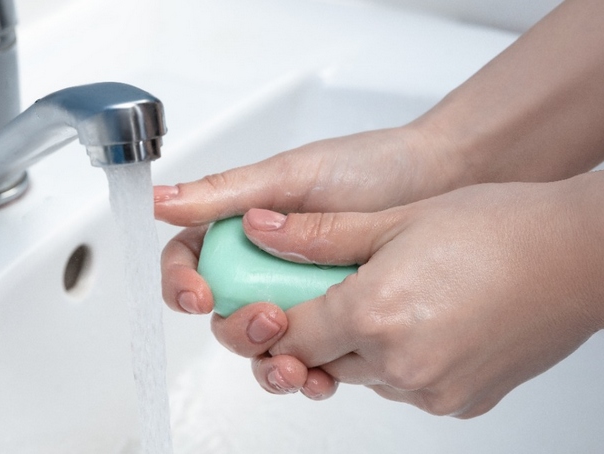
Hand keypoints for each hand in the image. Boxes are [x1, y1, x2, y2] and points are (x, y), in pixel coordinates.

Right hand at [156, 127, 462, 398]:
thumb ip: (224, 193)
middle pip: (223, 314)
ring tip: (295, 363)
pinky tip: (320, 376)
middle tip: (270, 319)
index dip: (183, 283)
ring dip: (268, 360)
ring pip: (262, 344)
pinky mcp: (337, 322)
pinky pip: (309, 359)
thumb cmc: (372, 166)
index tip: (200, 294)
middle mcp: (265, 264)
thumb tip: (159, 200)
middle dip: (236, 328)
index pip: (190, 262)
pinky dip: (308, 374)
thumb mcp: (293, 175)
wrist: (445, 182)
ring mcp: (300, 295)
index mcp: (242, 225)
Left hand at [238, 170, 603, 416]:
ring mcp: (431, 392)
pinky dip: (403, 360)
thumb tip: (259, 229)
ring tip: (397, 296)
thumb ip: (318, 235)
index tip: (280, 298)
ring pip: (364, 375)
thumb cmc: (497, 229)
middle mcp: (397, 366)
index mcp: (372, 316)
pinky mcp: (458, 404)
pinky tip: (429, 319)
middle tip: (344, 289)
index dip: (277, 319)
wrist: (578, 259)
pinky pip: (406, 387)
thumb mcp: (394, 219)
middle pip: (322, 361)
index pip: (290, 337)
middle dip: (320, 330)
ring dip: (362, 345)